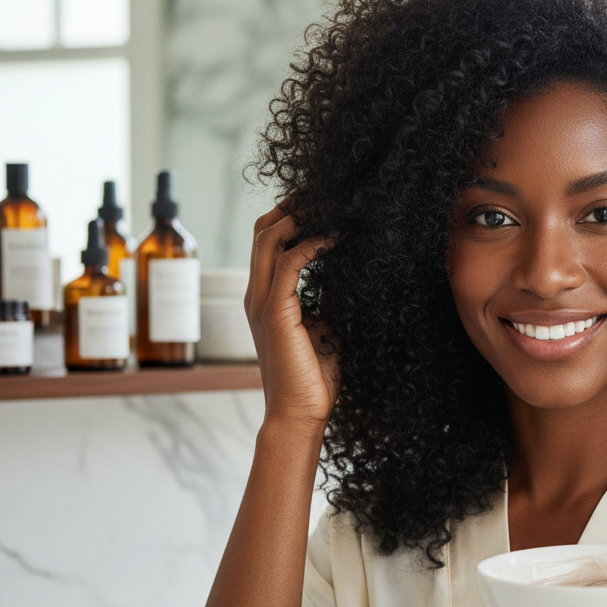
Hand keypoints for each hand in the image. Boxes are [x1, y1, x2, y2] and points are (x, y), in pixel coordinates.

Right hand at [245, 204, 339, 429]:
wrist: (300, 413)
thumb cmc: (314, 376)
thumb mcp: (327, 324)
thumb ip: (329, 294)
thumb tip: (348, 265)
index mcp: (266, 296)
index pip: (269, 240)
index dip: (292, 215)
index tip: (324, 202)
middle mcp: (258, 294)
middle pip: (264, 229)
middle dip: (294, 205)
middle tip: (326, 193)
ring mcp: (262, 302)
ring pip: (270, 239)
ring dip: (300, 217)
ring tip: (330, 205)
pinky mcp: (275, 313)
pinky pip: (289, 265)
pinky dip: (311, 245)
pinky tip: (334, 239)